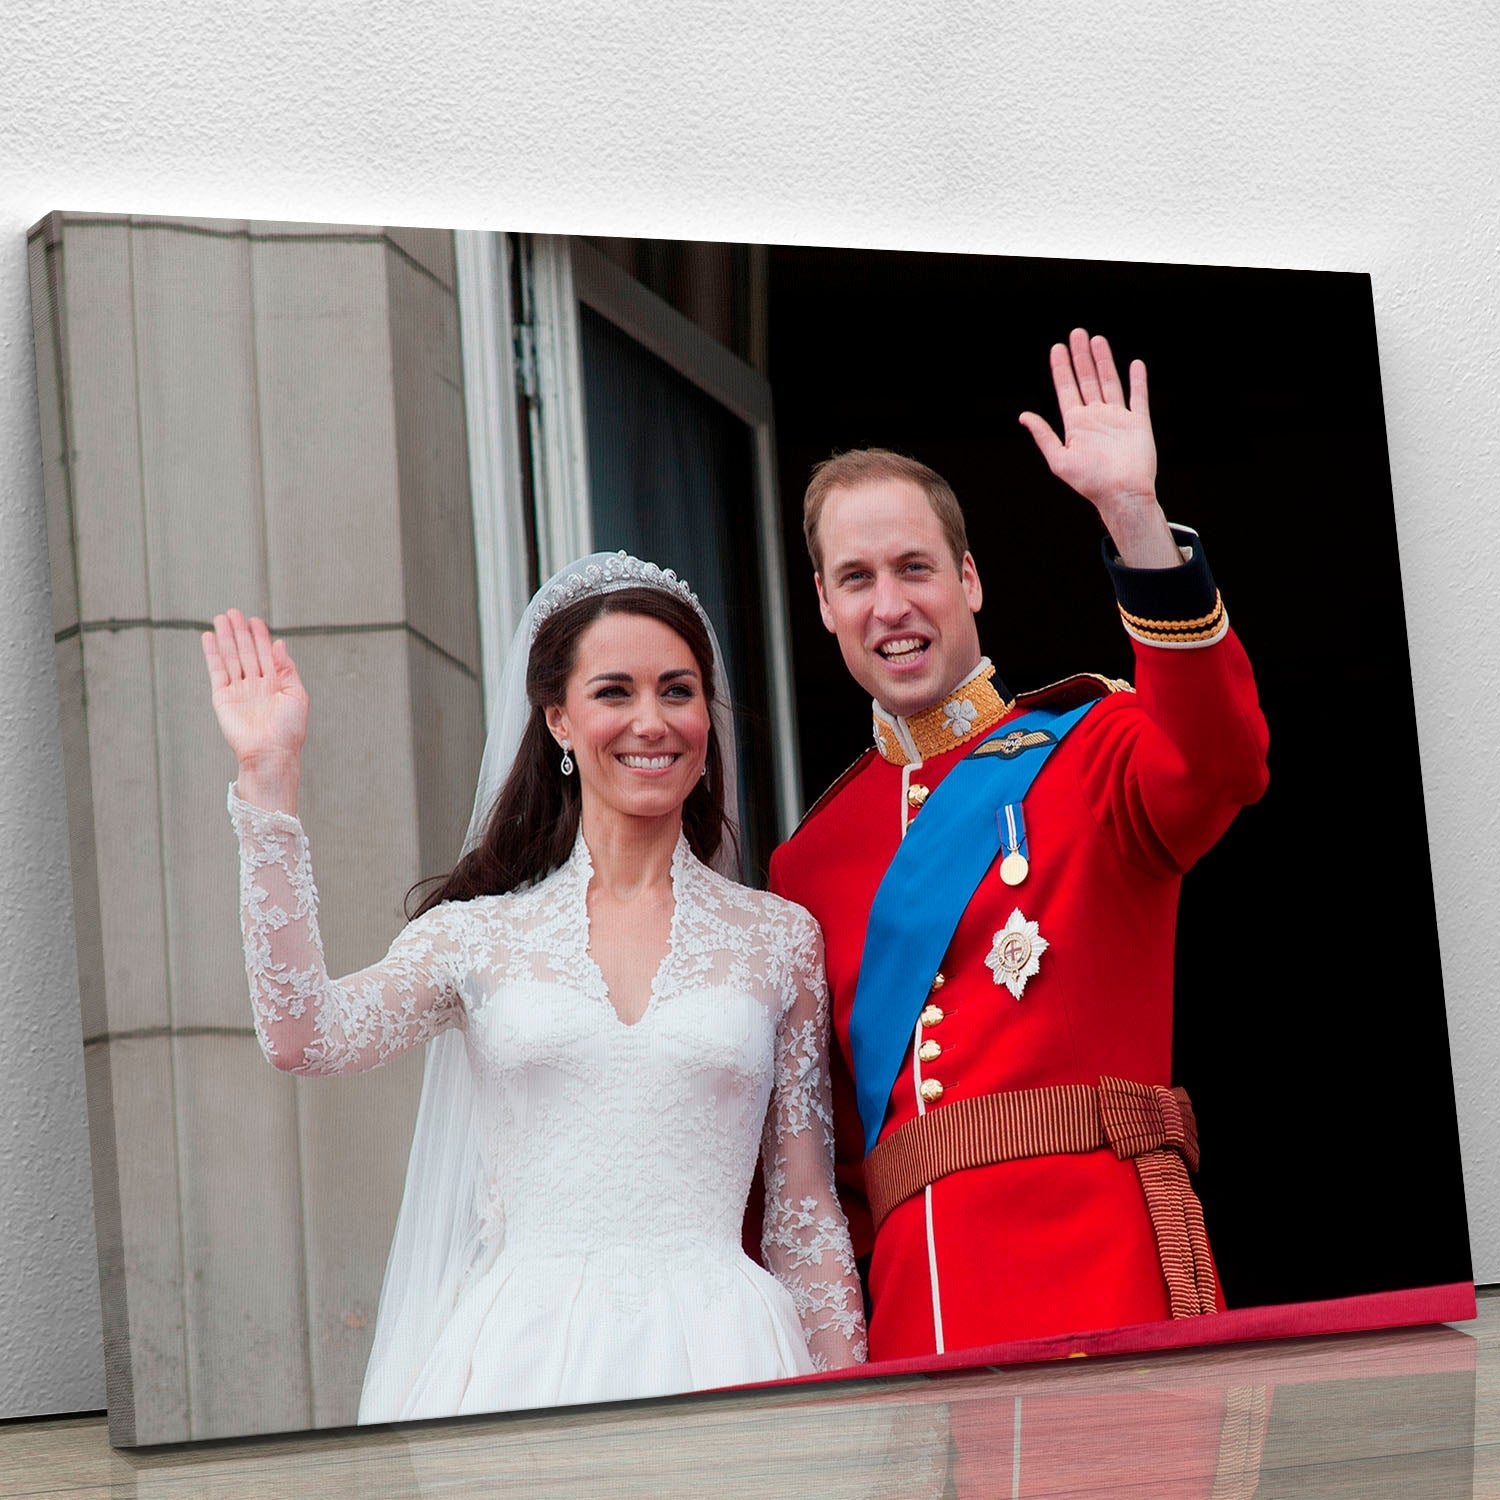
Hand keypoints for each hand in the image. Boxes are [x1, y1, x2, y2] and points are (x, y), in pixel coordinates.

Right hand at [201, 610, 308, 799]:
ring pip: (231, 658)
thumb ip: (287, 669)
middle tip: (234, 611)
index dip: (260, 637)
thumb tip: (280, 644)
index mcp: (275, 684)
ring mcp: (238, 690)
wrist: (271, 752)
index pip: (265, 654)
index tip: (255, 620)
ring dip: (226, 638)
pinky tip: (209, 638)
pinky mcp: (223, 697)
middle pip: (246, 652)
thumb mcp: (297, 695)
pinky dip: (212, 654)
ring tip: (221, 618)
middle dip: (240, 632)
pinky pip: (216, 671)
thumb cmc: (289, 729)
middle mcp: (256, 685)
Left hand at [1019, 328, 1181, 567]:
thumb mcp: (1059, 459)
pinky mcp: (1138, 423)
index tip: (1057, 347)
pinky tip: (1134, 364)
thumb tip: (1023, 416)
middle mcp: (1096, 417)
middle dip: (1081, 357)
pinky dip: (1137, 380)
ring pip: (1110, 382)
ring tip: (1097, 340)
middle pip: (1087, 380)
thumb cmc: (1089, 482)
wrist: (1122, 495)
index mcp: (1076, 424)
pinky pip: (1138, 397)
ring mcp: (1117, 418)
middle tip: (1076, 333)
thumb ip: (1043, 436)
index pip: (1066, 389)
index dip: (1061, 368)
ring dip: (1104, 361)